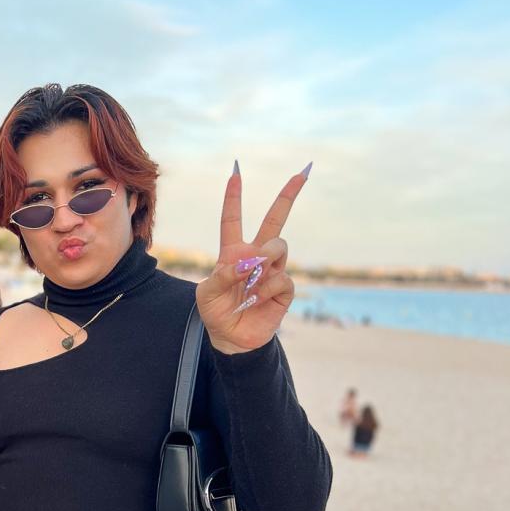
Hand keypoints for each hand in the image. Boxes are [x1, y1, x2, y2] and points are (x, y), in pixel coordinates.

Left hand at [196, 162, 309, 353]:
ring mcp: (272, 270)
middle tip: (302, 173)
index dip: (233, 197)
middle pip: (274, 220)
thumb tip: (249, 262)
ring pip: (278, 246)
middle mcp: (255, 256)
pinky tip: (256, 298)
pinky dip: (266, 287)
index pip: (232, 219)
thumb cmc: (216, 311)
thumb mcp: (207, 292)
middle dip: (288, 196)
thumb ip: (222, 274)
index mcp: (232, 252)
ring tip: (251, 279)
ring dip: (264, 259)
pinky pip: (281, 276)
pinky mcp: (284, 288)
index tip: (235, 173)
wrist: (231, 337)